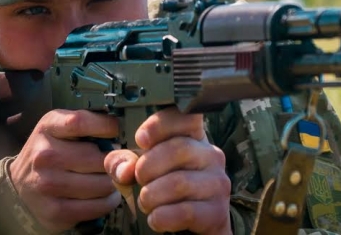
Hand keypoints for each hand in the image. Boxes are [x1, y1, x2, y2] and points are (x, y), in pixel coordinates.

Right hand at [8, 110, 121, 232]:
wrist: (19, 188)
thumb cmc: (49, 153)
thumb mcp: (60, 129)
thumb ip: (89, 125)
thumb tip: (124, 133)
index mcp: (48, 128)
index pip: (80, 122)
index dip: (106, 126)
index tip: (116, 131)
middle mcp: (45, 156)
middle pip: (99, 158)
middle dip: (114, 161)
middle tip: (114, 161)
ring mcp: (49, 185)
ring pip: (103, 184)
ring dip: (113, 183)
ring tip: (109, 178)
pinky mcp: (56, 211)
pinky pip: (97, 206)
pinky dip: (107, 201)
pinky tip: (103, 195)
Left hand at [105, 108, 231, 234]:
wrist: (193, 224)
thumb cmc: (165, 189)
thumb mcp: (141, 169)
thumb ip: (123, 162)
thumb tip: (124, 169)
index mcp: (193, 137)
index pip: (186, 116)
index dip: (160, 124)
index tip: (141, 139)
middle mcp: (211, 155)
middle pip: (178, 148)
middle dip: (147, 167)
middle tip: (139, 180)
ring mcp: (217, 182)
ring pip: (178, 182)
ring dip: (151, 196)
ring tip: (146, 202)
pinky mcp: (217, 211)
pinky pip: (185, 212)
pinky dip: (161, 217)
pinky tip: (156, 218)